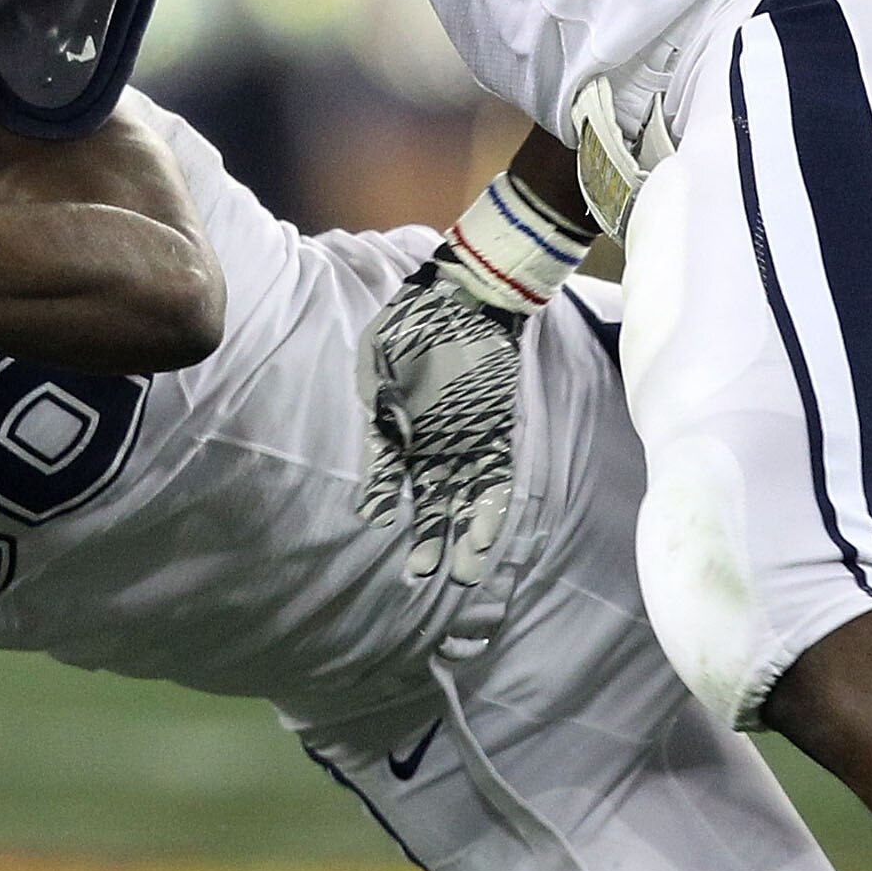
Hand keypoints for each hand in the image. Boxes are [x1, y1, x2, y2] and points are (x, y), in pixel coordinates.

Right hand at [354, 250, 527, 586]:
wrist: (463, 297)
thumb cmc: (411, 325)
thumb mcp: (380, 362)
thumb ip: (379, 408)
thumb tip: (380, 446)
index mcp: (395, 428)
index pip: (387, 474)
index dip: (378, 496)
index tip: (375, 519)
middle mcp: (429, 445)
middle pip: (428, 501)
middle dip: (427, 538)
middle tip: (420, 573)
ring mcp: (465, 443)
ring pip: (464, 500)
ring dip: (463, 536)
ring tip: (464, 573)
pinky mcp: (496, 435)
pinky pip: (494, 478)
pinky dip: (490, 507)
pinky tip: (485, 535)